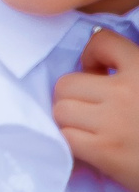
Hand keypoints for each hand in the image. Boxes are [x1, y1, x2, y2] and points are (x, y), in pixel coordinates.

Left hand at [58, 27, 138, 191]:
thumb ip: (131, 73)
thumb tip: (92, 64)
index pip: (102, 40)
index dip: (91, 56)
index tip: (98, 73)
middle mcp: (126, 91)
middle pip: (67, 82)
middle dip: (75, 97)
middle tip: (93, 109)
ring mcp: (113, 121)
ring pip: (61, 110)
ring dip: (72, 123)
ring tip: (92, 131)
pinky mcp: (105, 151)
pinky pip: (66, 138)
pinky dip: (73, 146)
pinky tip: (91, 149)